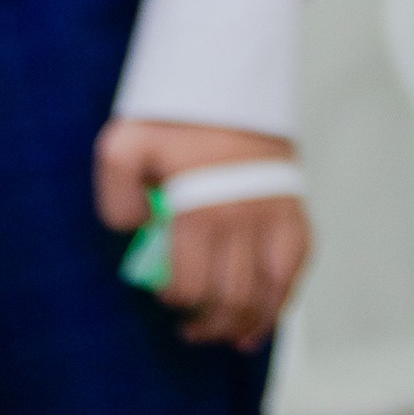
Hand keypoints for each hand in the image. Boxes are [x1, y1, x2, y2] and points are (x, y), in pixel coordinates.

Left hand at [93, 117, 309, 350]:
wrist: (230, 78)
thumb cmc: (175, 117)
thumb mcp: (125, 146)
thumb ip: (115, 194)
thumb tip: (133, 231)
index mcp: (200, 211)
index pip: (191, 286)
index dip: (176, 301)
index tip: (166, 296)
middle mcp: (242, 219)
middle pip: (231, 298)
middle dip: (209, 323)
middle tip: (191, 328)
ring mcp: (275, 215)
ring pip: (269, 291)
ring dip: (249, 322)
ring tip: (229, 336)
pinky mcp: (295, 207)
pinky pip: (298, 265)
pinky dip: (286, 297)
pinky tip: (268, 315)